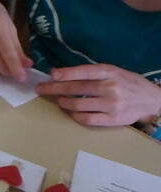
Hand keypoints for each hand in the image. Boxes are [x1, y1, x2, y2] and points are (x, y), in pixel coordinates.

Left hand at [35, 64, 160, 125]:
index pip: (84, 72)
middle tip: (41, 89)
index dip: (65, 73)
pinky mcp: (113, 119)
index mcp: (110, 72)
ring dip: (63, 102)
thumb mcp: (113, 72)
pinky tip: (71, 111)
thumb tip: (60, 74)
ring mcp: (112, 104)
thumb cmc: (127, 83)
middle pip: (76, 89)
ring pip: (78, 105)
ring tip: (59, 100)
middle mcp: (111, 87)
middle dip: (54, 89)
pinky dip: (75, 115)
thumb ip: (91, 73)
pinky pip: (87, 119)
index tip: (51, 75)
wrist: (152, 100)